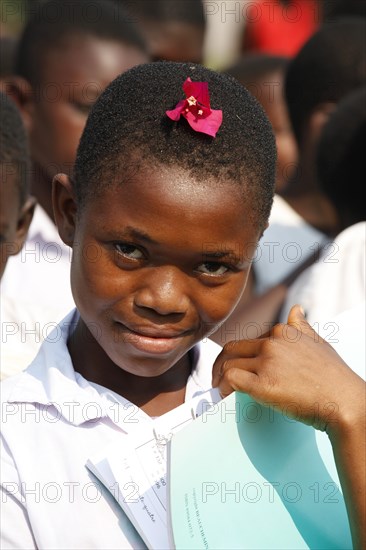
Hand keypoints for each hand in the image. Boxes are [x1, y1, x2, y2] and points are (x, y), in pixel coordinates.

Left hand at [212, 304, 364, 434]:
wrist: (345, 402)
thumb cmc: (334, 376)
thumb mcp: (319, 343)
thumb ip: (302, 326)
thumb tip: (296, 308)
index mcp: (283, 332)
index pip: (250, 340)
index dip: (241, 355)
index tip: (237, 366)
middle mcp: (272, 343)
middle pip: (232, 349)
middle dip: (220, 363)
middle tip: (217, 377)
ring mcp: (267, 362)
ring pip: (229, 364)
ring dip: (219, 377)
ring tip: (219, 389)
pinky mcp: (263, 384)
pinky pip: (232, 378)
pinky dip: (224, 386)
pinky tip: (224, 395)